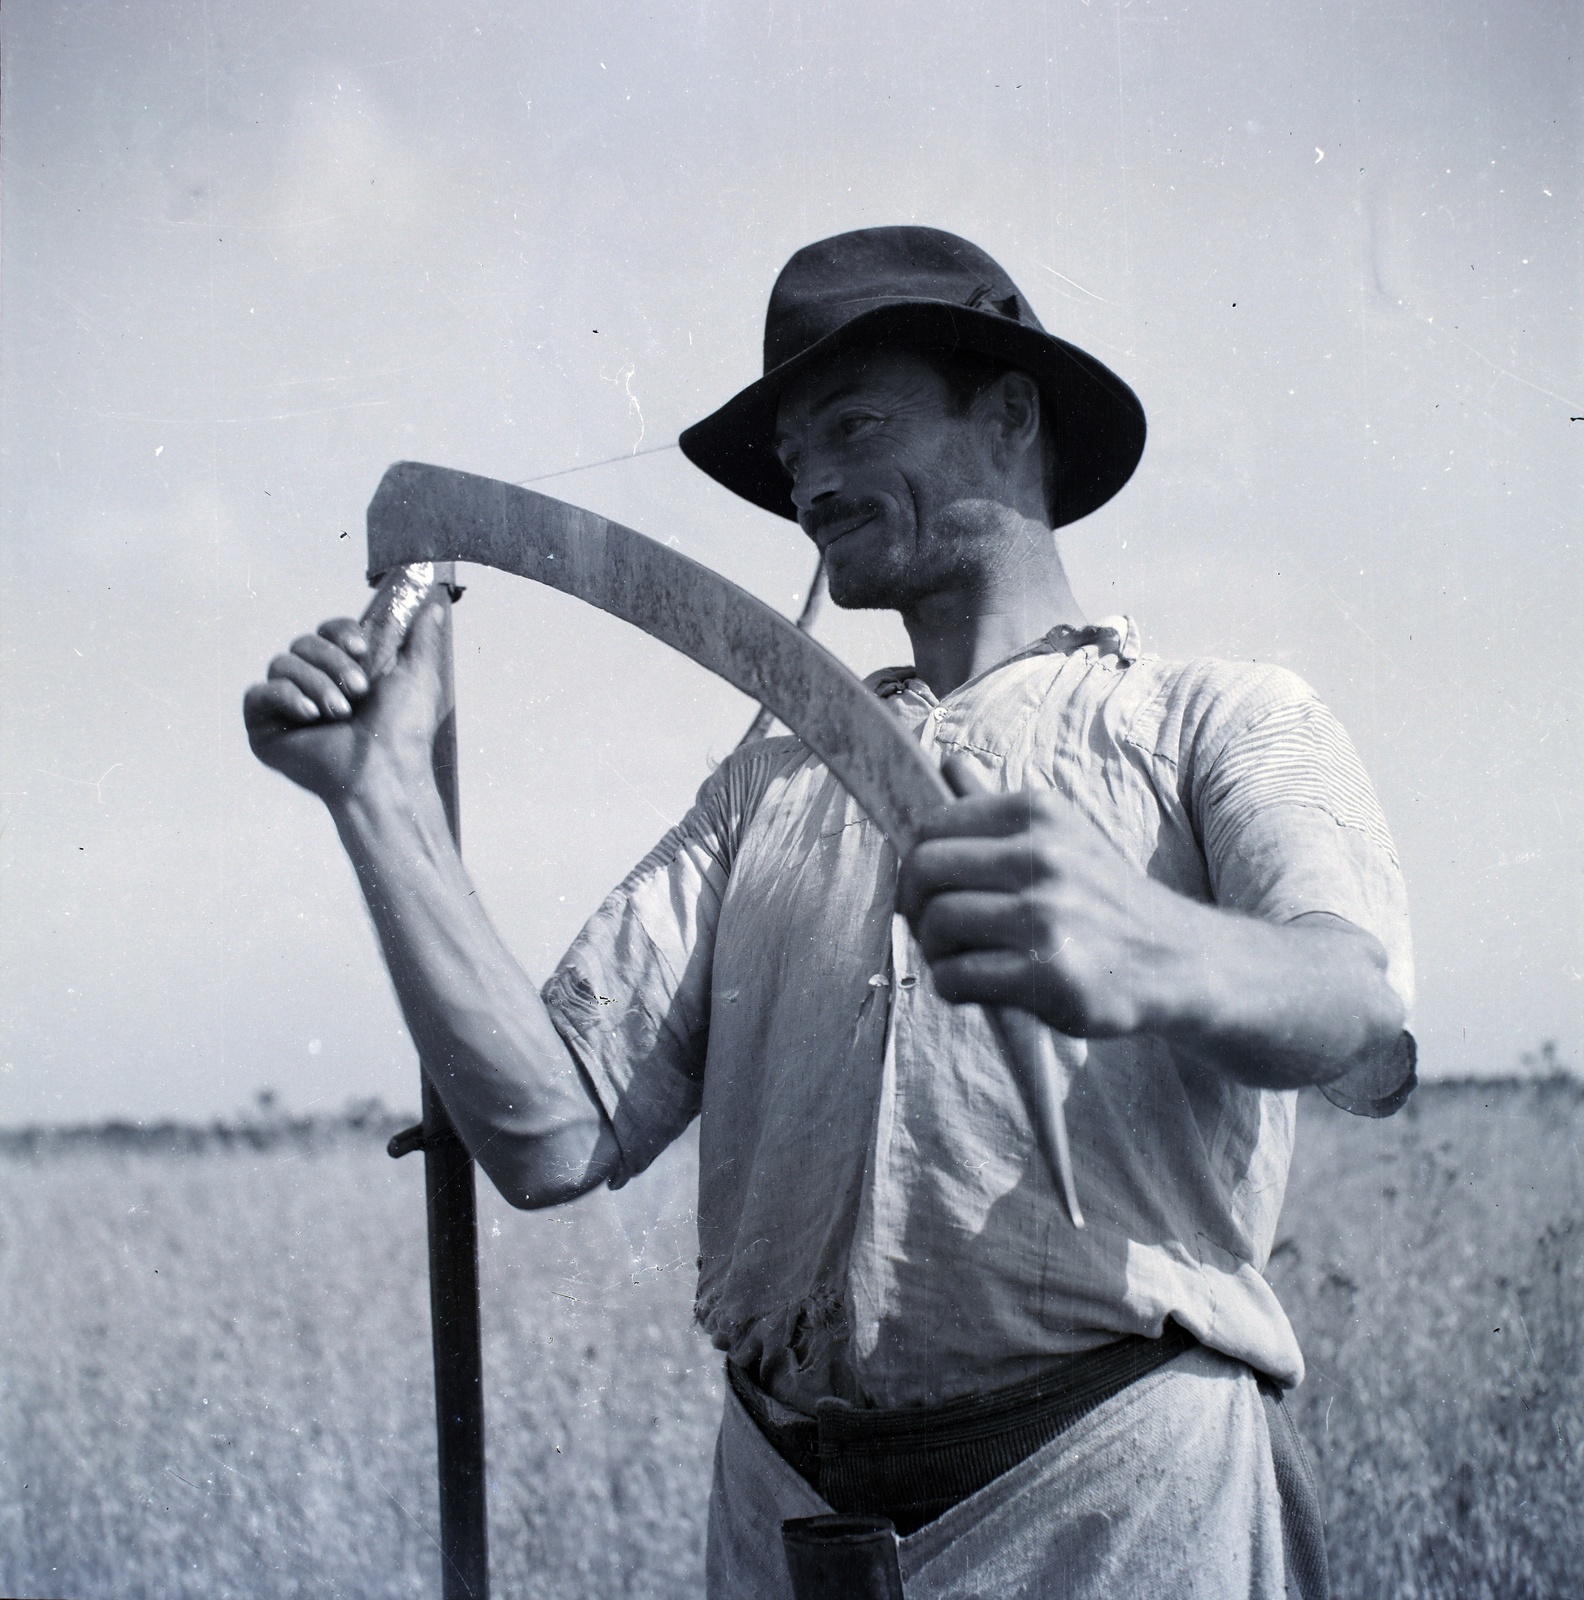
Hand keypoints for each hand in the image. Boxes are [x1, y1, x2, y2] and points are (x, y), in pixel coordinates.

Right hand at [242, 601, 449, 805]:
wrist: (384, 771)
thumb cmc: (403, 731)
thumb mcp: (418, 675)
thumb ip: (421, 639)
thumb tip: (433, 608)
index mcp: (343, 672)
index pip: (327, 632)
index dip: (340, 633)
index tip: (361, 648)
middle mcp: (313, 685)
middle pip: (303, 643)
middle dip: (332, 662)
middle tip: (358, 691)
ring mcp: (286, 707)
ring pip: (281, 663)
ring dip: (315, 684)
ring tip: (340, 713)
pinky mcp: (263, 727)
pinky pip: (258, 692)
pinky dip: (285, 697)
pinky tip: (309, 715)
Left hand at [897, 756, 1198, 1037]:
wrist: (1181, 960)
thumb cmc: (1107, 899)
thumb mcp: (1063, 837)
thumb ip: (997, 808)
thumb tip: (947, 763)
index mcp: (1039, 814)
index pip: (932, 826)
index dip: (916, 863)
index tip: (929, 890)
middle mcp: (1043, 856)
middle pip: (924, 870)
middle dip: (914, 904)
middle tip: (932, 928)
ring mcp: (1048, 915)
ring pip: (937, 924)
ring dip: (933, 950)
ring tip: (956, 959)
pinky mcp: (1049, 973)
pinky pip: (958, 976)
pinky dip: (952, 986)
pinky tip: (974, 987)